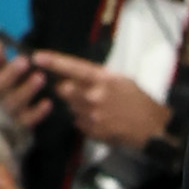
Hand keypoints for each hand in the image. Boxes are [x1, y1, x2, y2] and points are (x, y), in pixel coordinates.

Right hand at [0, 29, 55, 133]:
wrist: (5, 119)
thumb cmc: (0, 83)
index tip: (0, 45)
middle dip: (9, 73)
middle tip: (24, 61)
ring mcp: (3, 114)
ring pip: (12, 104)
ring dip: (26, 90)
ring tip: (40, 77)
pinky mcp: (17, 127)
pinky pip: (26, 121)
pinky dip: (37, 113)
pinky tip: (48, 102)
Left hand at [39, 53, 173, 147]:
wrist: (151, 127)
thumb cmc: (137, 99)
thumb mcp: (120, 80)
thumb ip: (96, 78)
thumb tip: (73, 75)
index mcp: (103, 79)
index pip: (73, 68)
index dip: (54, 62)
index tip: (37, 57)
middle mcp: (94, 96)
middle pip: (64, 90)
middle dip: (66, 89)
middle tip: (77, 89)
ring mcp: (92, 116)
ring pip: (71, 107)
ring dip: (77, 105)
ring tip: (96, 107)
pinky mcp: (92, 131)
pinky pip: (78, 122)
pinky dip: (84, 119)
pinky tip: (100, 119)